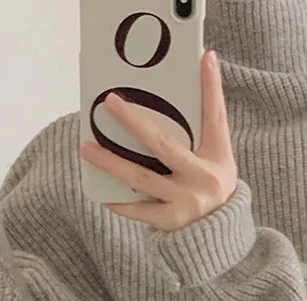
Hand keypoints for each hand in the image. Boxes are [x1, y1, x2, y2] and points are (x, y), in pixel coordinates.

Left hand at [80, 49, 237, 230]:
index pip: (215, 116)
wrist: (220, 236)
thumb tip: (197, 80)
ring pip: (140, 178)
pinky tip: (102, 193)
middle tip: (111, 103)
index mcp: (218, 156)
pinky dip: (120, 203)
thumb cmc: (212, 188)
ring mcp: (186, 201)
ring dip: (111, 162)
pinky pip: (139, 210)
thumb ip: (205, 128)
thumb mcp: (217, 159)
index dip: (211, 87)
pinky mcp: (171, 222)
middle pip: (162, 144)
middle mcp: (203, 178)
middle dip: (134, 122)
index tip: (204, 58)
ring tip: (86, 148)